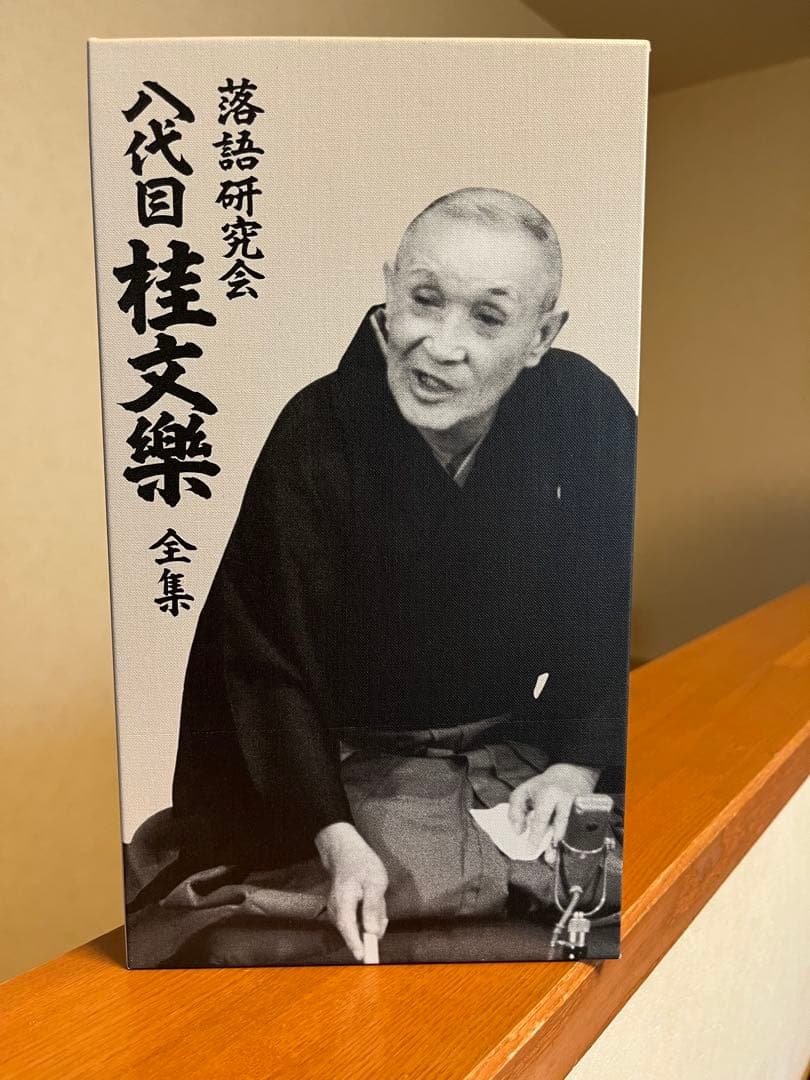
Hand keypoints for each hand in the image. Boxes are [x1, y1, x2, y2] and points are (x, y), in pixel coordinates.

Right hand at [314, 822, 388, 960]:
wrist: (346, 853)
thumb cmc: (362, 865)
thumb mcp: (375, 881)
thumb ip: (373, 907)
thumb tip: (372, 932)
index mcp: (343, 900)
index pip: (347, 926)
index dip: (355, 943)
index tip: (363, 957)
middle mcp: (336, 909)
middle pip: (355, 930)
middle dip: (373, 926)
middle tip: (381, 908)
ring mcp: (336, 912)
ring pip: (359, 927)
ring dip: (372, 919)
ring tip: (376, 899)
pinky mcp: (340, 913)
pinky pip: (357, 922)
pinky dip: (368, 916)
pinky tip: (372, 902)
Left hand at [508, 763, 599, 863]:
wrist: (572, 772)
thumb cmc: (545, 785)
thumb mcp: (524, 790)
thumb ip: (516, 809)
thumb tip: (518, 831)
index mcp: (549, 794)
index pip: (541, 818)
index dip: (536, 836)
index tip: (530, 850)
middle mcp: (566, 800)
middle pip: (560, 825)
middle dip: (553, 843)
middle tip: (547, 857)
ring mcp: (578, 806)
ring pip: (572, 828)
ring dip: (563, 844)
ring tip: (555, 856)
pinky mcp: (587, 811)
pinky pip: (581, 829)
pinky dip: (575, 841)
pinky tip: (573, 852)